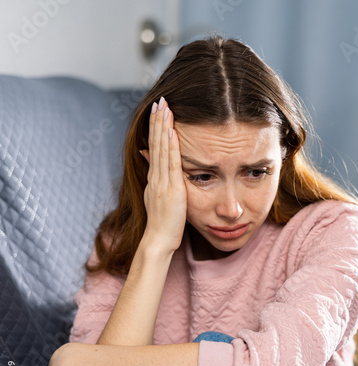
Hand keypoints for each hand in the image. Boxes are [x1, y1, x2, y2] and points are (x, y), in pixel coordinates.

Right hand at [140, 97, 186, 252]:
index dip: (155, 129)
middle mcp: (155, 178)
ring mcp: (161, 182)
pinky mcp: (170, 189)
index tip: (158, 112)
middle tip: (159, 100)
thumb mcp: (159, 200)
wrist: (158, 241)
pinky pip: (169, 164)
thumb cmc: (163, 224)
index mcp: (154, 180)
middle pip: (155, 144)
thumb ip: (158, 183)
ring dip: (162, 128)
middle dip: (157, 122)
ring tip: (164, 107)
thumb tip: (157, 171)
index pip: (154, 149)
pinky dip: (169, 147)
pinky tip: (171, 132)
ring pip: (161, 150)